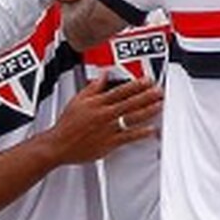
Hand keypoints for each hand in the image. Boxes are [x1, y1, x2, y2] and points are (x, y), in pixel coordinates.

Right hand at [43, 73, 162, 164]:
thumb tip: (104, 75)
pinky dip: (141, 133)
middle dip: (146, 96)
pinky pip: (128, 136)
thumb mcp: (78, 100)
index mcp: (97, 102)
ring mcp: (108, 129)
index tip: (147, 80)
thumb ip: (93, 87)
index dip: (136, 85)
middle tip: (159, 91)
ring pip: (131, 117)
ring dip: (148, 110)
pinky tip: (151, 129)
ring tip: (159, 105)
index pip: (120, 90)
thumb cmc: (67, 124)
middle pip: (129, 102)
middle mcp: (104, 114)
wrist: (59, 144)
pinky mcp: (109, 143)